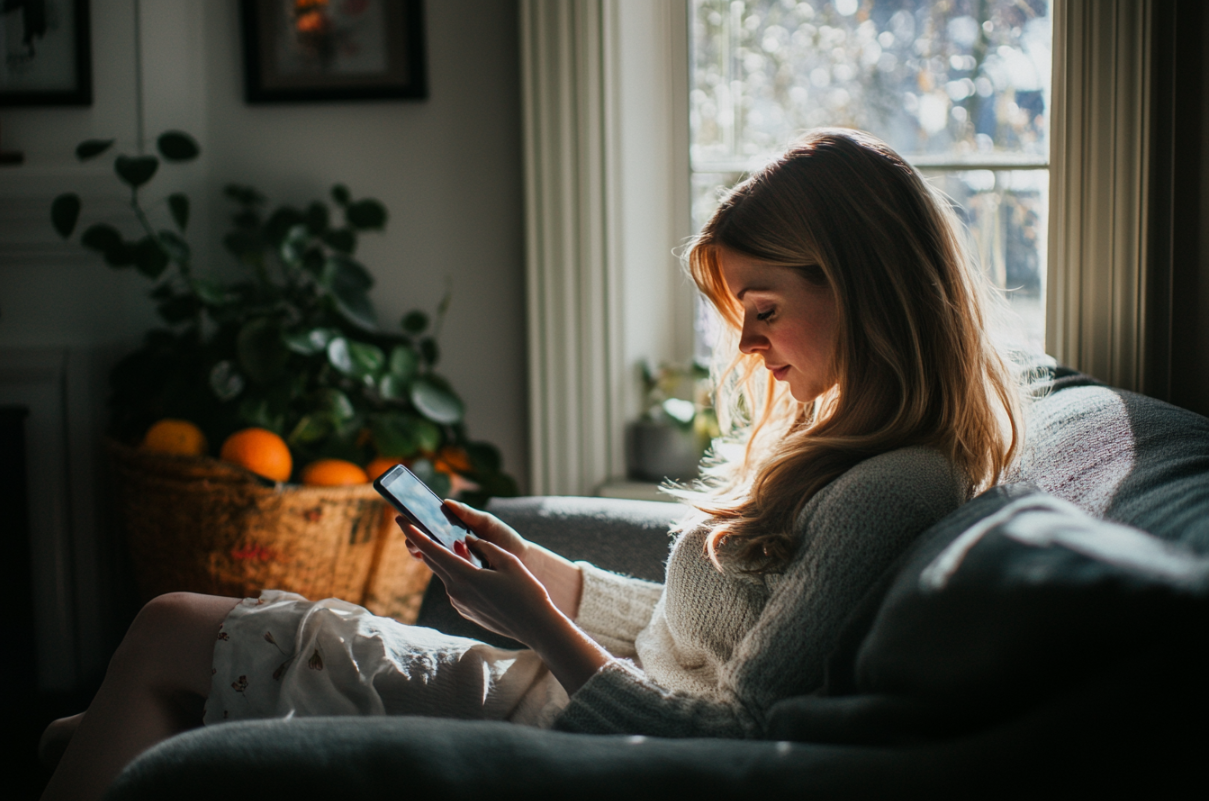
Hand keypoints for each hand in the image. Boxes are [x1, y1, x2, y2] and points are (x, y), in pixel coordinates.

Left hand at [402, 519, 609, 695]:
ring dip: (445, 558)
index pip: (432, 551)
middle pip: (433, 562)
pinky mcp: (466, 611)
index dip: (415, 535)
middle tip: (412, 526)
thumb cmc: (526, 592)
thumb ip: (483, 547)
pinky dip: (457, 573)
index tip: (401, 520)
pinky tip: (469, 567)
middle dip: (422, 543)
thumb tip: (467, 540)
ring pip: (445, 574)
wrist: (535, 627)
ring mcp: (459, 603)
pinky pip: (456, 586)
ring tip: (451, 544)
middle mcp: (456, 591)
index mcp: (464, 576)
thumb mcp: (507, 561)